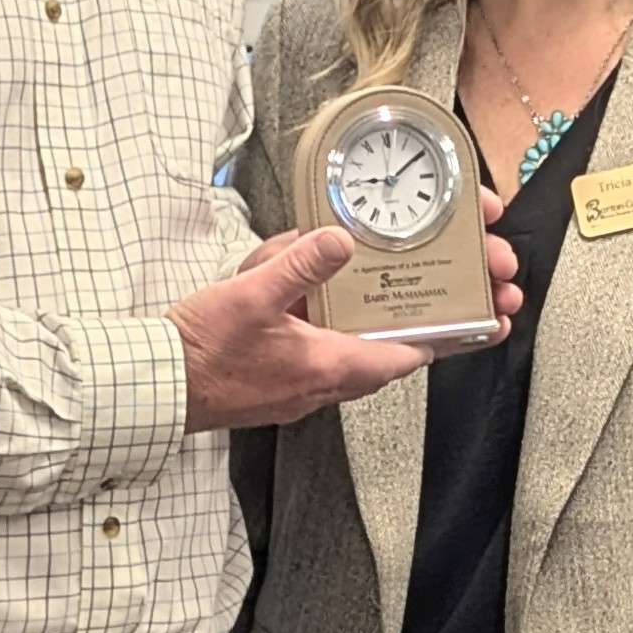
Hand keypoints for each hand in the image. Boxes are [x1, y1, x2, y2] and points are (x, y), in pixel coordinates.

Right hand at [167, 208, 528, 435]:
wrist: (155, 387)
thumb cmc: (199, 352)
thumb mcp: (251, 295)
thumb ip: (299, 264)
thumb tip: (341, 240)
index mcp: (326, 366)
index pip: (403, 357)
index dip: (443, 340)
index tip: (477, 325)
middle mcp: (320, 387)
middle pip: (389, 363)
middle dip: (424, 339)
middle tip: (454, 315)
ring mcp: (299, 392)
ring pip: (358, 366)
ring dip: (381, 342)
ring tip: (400, 310)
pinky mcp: (278, 389)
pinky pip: (325, 366)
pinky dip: (341, 344)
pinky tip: (329, 318)